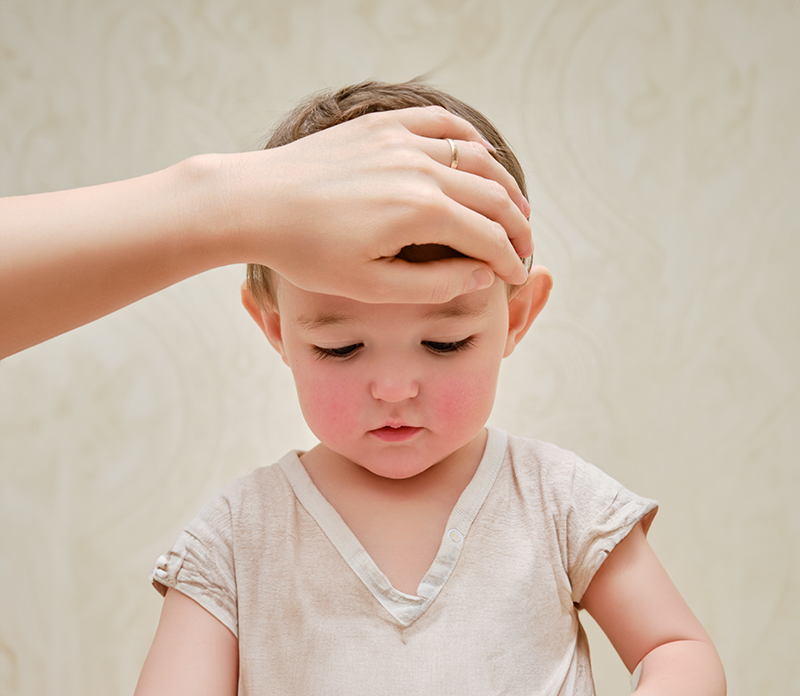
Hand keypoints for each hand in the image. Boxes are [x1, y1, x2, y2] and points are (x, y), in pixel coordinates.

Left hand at [212, 105, 532, 302]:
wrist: (255, 203)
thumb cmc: (307, 253)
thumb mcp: (371, 285)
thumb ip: (434, 283)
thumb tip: (482, 274)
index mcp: (421, 212)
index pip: (489, 236)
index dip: (510, 260)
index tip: (517, 276)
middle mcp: (421, 168)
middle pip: (492, 195)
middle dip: (517, 227)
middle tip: (524, 249)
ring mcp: (402, 140)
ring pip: (476, 157)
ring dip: (503, 185)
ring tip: (515, 209)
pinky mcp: (383, 126)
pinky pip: (442, 124)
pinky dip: (470, 141)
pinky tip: (479, 157)